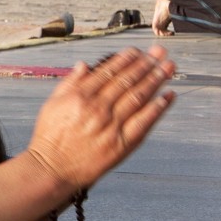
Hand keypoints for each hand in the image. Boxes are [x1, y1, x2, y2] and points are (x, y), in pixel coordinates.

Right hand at [24, 47, 175, 193]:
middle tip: (160, 53)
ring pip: (139, 96)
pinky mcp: (121, 145)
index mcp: (81, 96)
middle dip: (147, 63)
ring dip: (156, 79)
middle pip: (128, 80)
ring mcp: (111, 126)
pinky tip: (168, 96)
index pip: (109, 70)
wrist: (52, 169)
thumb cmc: (51, 137)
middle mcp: (98, 108)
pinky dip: (158, 108)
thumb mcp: (52, 104)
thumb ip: (70, 82)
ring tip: (169, 67)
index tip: (138, 50)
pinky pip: (144, 122)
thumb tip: (85, 64)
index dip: (127, 58)